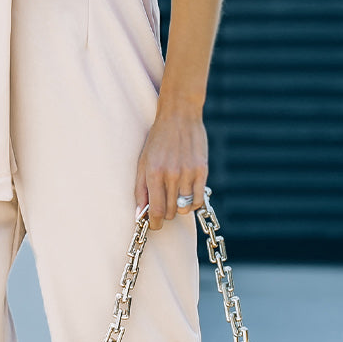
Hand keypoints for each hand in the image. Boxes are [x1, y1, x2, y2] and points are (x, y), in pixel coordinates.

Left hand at [134, 111, 207, 230]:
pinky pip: (198, 199)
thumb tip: (140, 215)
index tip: (154, 225)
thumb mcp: (143, 162)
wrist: (179, 116)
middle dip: (166, 213)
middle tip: (164, 204)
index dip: (155, 223)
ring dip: (179, 207)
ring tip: (175, 196)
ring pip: (185, 207)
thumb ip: (140, 189)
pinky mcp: (202, 170)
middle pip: (171, 211)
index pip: (156, 211)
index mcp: (153, 173)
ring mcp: (188, 173)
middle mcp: (171, 175)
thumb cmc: (158, 140)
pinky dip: (193, 202)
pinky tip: (187, 194)